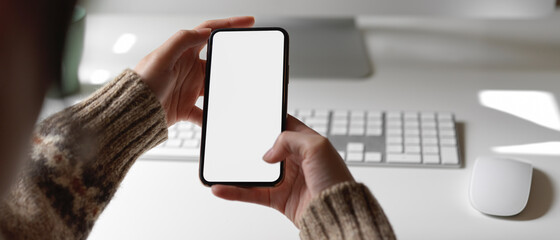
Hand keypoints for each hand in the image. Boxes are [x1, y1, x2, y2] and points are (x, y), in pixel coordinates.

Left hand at [134, 16, 254, 125]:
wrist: (130, 113)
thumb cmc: (141, 83)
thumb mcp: (161, 57)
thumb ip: (182, 41)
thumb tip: (205, 31)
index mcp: (183, 52)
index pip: (210, 32)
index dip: (229, 24)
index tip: (248, 22)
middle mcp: (188, 68)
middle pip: (217, 62)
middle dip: (232, 62)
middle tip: (249, 64)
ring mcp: (188, 88)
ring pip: (214, 88)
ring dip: (224, 92)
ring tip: (238, 95)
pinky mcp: (186, 108)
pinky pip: (204, 113)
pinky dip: (211, 119)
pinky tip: (218, 121)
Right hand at [211, 115, 354, 226]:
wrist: (338, 214)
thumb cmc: (337, 181)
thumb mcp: (318, 146)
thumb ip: (290, 139)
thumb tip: (268, 153)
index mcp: (307, 143)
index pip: (284, 126)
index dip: (269, 121)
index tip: (251, 116)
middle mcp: (296, 160)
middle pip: (265, 148)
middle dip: (248, 145)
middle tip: (230, 139)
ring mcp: (286, 180)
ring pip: (254, 172)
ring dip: (236, 170)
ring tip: (219, 165)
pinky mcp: (278, 198)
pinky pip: (252, 193)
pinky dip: (235, 191)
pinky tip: (222, 188)